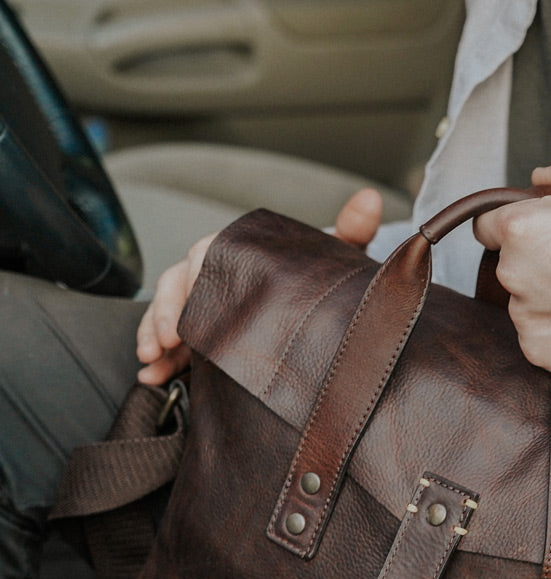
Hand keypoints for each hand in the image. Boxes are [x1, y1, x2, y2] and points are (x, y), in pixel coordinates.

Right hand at [135, 187, 384, 384]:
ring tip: (152, 361)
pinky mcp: (204, 336)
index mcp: (242, 250)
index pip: (208, 253)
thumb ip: (351, 232)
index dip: (198, 277)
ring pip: (168, 314)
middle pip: (178, 284)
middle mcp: (218, 273)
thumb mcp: (339, 261)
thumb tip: (370, 200)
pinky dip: (159, 361)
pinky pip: (171, 345)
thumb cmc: (325, 283)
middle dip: (167, 313)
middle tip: (169, 341)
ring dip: (154, 335)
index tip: (196, 302)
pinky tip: (151, 378)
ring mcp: (207, 306)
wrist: (327, 313)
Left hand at [472, 156, 550, 385]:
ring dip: (548, 299)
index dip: (514, 226)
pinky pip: (539, 336)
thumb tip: (538, 177)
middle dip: (536, 262)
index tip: (542, 235)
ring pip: (525, 303)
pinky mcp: (540, 353)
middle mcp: (514, 275)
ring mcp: (525, 318)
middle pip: (509, 266)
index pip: (487, 226)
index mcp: (521, 228)